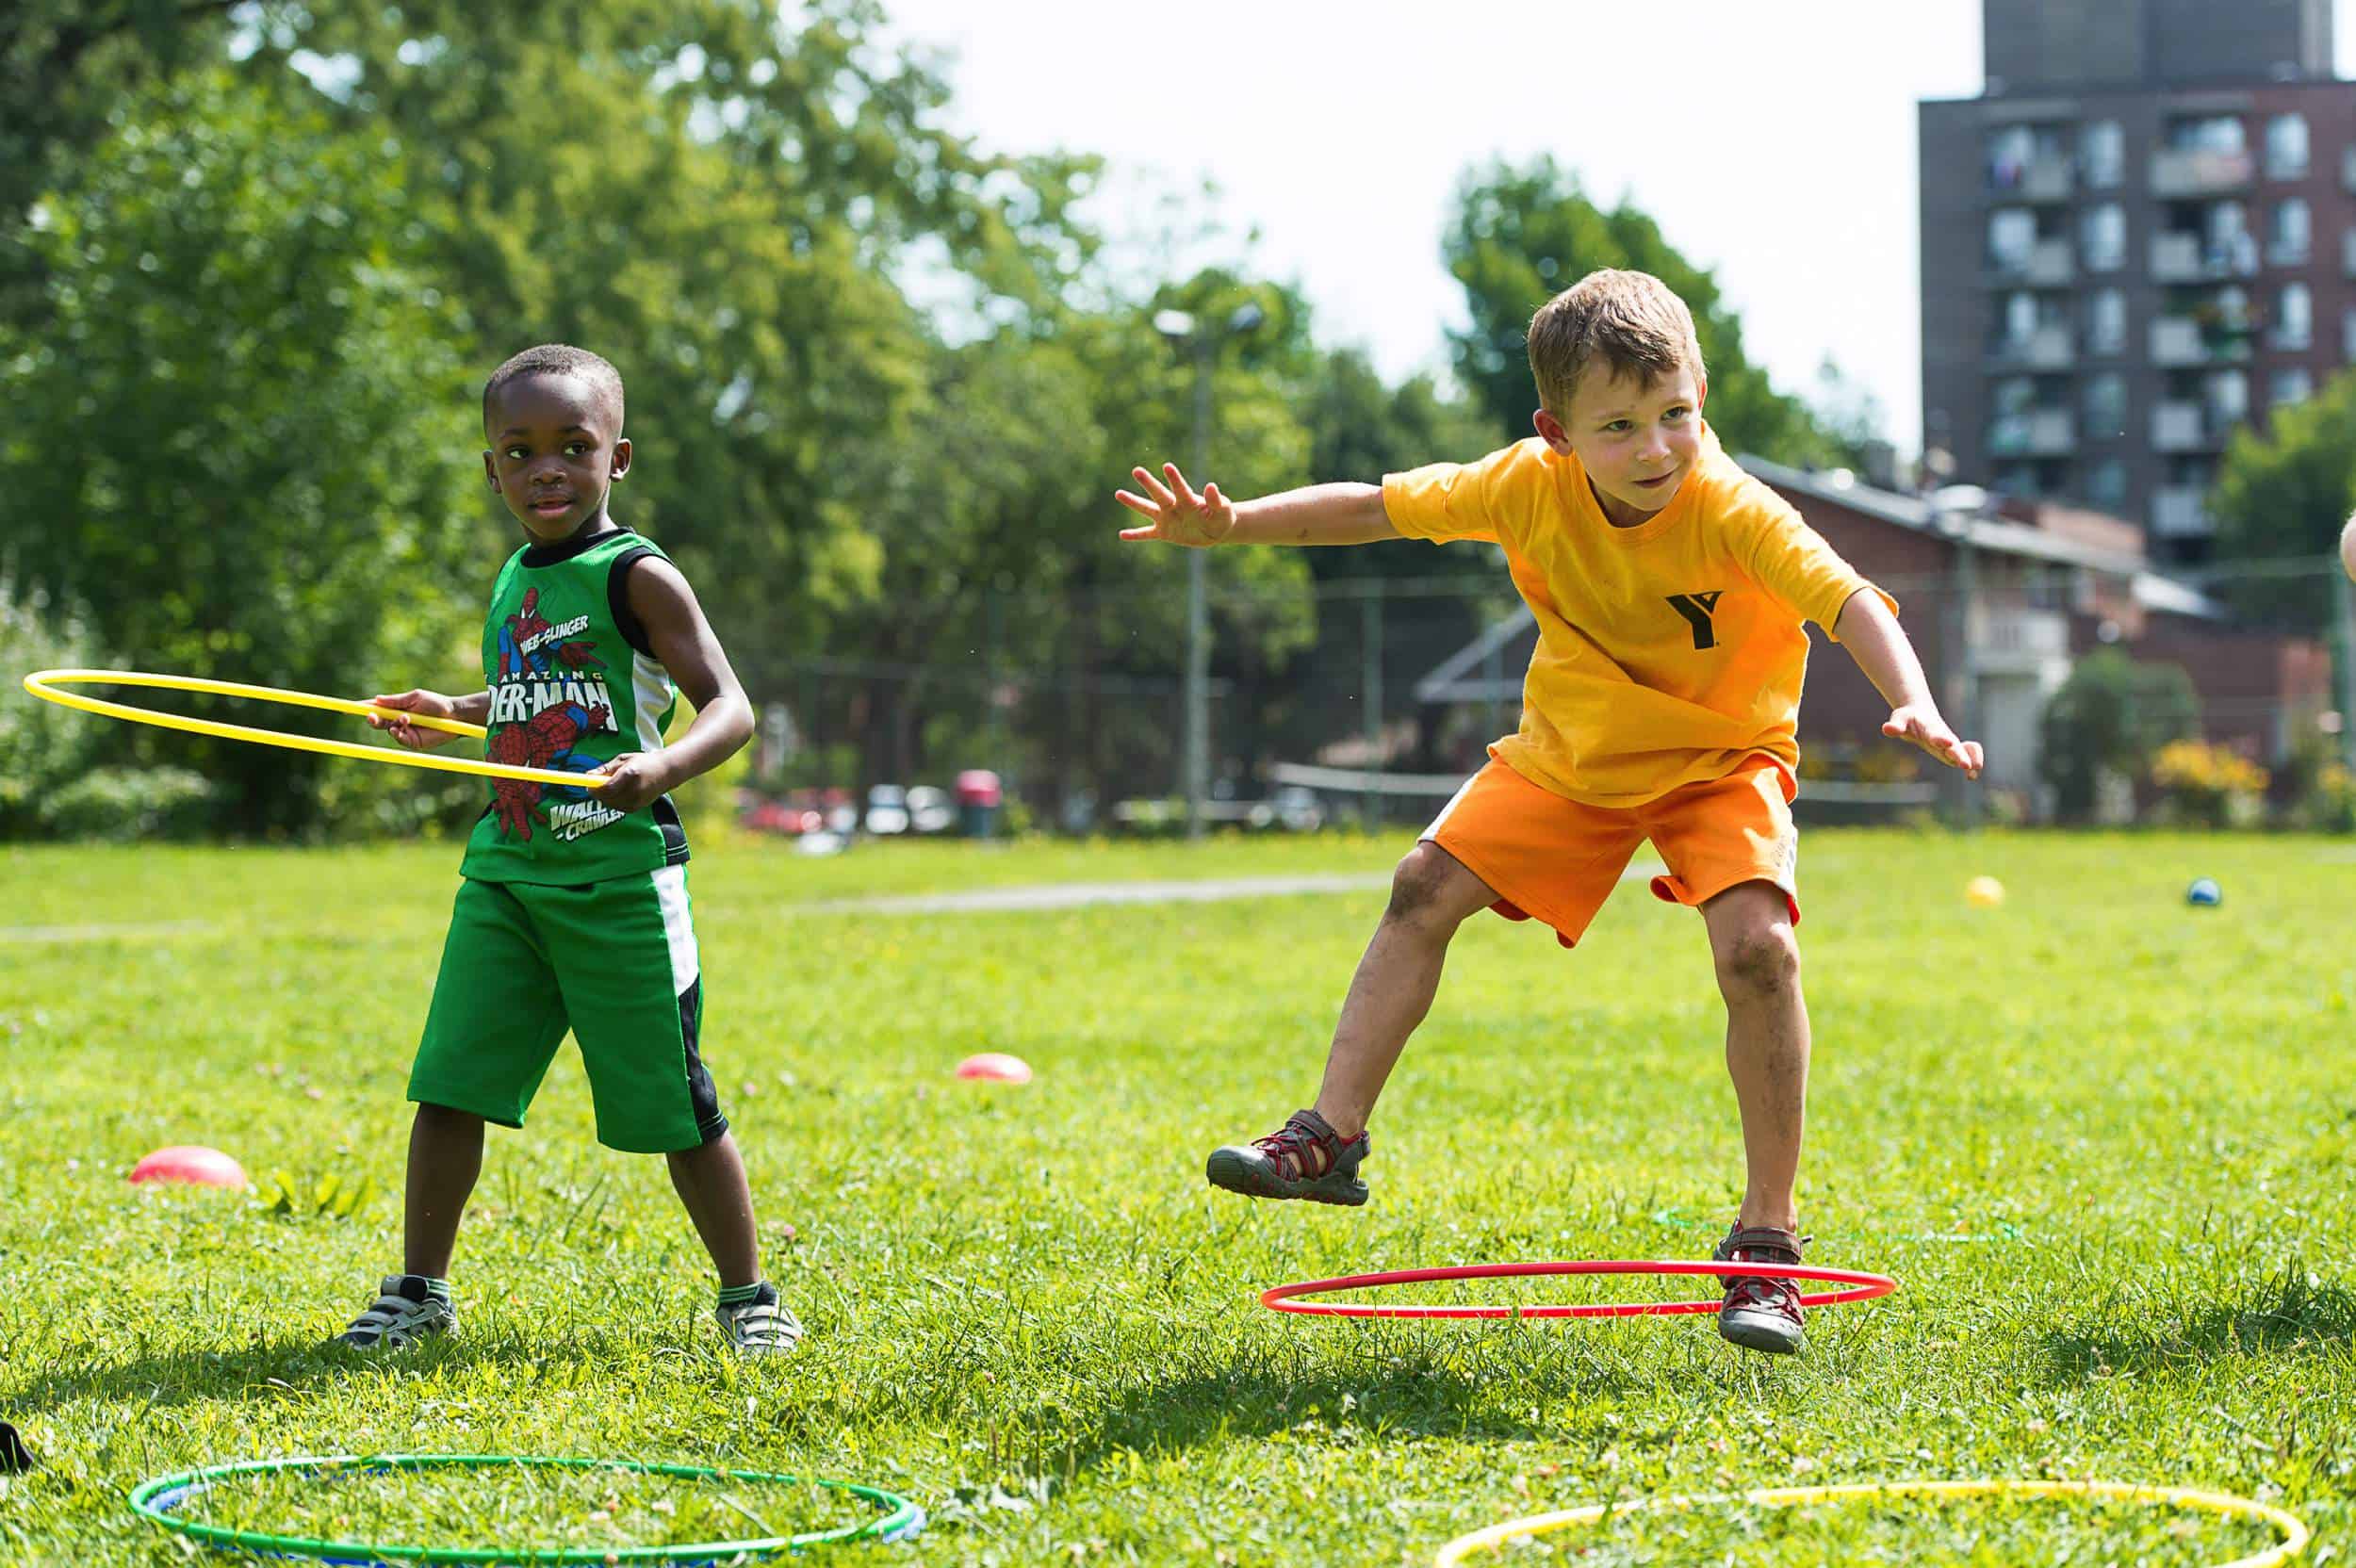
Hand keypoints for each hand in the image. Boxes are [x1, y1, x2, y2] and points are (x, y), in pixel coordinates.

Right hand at [366, 689, 462, 750]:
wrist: (454, 716)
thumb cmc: (436, 703)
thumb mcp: (415, 697)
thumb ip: (396, 700)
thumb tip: (376, 699)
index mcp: (395, 707)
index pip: (375, 707)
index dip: (362, 707)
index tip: (348, 707)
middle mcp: (397, 720)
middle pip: (378, 721)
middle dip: (372, 719)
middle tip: (370, 716)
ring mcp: (404, 731)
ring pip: (388, 730)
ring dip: (393, 724)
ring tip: (406, 718)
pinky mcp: (412, 742)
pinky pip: (399, 739)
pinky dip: (397, 734)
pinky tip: (400, 729)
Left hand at [585, 750, 671, 810]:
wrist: (666, 772)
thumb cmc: (643, 762)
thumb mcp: (623, 760)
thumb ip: (605, 769)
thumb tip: (588, 776)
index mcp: (630, 774)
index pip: (606, 788)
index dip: (594, 788)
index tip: (588, 785)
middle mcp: (635, 789)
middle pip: (607, 798)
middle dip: (598, 793)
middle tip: (596, 786)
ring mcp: (638, 800)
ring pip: (611, 804)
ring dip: (606, 797)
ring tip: (612, 786)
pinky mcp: (639, 807)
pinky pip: (619, 807)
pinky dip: (615, 801)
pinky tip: (620, 792)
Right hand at [1115, 462, 1235, 546]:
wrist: (1216, 531)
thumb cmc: (1221, 518)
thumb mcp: (1223, 512)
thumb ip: (1217, 500)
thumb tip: (1211, 486)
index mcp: (1188, 500)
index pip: (1180, 488)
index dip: (1174, 478)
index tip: (1166, 466)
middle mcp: (1174, 506)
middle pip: (1159, 494)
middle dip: (1148, 483)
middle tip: (1136, 470)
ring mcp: (1167, 518)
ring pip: (1147, 509)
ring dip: (1133, 502)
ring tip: (1118, 493)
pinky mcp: (1164, 532)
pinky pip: (1147, 534)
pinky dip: (1136, 535)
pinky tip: (1122, 535)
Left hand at [1882, 704, 1983, 778]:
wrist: (1919, 714)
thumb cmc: (1908, 718)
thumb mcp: (1899, 719)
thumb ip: (1895, 725)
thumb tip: (1886, 728)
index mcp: (1930, 729)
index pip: (1935, 734)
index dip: (1940, 738)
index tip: (1946, 742)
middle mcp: (1944, 736)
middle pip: (1953, 746)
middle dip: (1959, 755)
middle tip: (1966, 765)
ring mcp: (1950, 744)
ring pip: (1965, 751)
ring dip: (1972, 759)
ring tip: (1973, 772)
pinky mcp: (1953, 751)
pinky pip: (1968, 754)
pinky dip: (1973, 761)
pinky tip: (1971, 776)